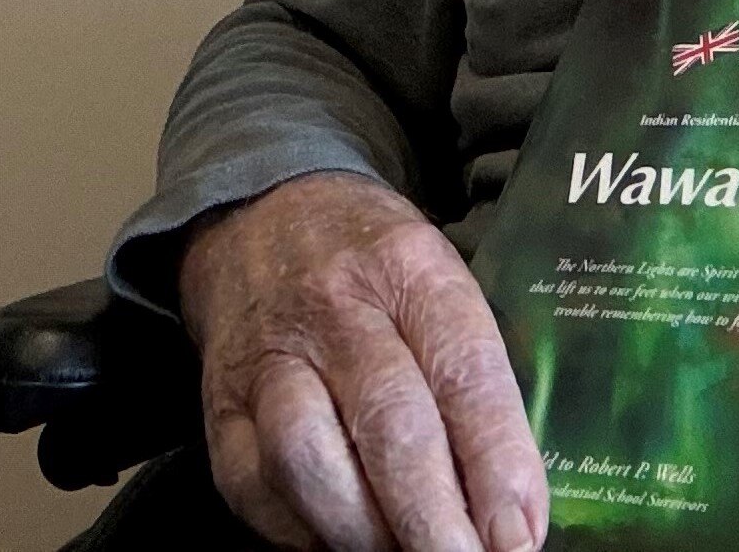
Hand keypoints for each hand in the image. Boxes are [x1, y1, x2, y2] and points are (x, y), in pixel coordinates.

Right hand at [179, 171, 547, 551]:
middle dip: (435, 520)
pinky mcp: (220, 407)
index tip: (518, 533)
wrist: (260, 219)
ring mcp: (269, 358)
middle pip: (389, 426)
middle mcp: (335, 308)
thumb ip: (471, 379)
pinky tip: (342, 540)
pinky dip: (304, 533)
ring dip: (366, 533)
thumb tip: (510, 509)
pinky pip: (255, 487)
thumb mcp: (437, 284)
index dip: (497, 463)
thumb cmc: (371, 268)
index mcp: (410, 269)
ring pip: (309, 460)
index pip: (463, 371)